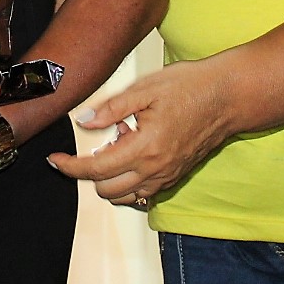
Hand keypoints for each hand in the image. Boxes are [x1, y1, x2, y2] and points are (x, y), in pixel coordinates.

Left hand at [47, 57, 236, 208]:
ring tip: (119, 143)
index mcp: (145, 147)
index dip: (69, 167)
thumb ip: (111, 108)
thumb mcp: (145, 88)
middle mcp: (156, 170)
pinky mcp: (176, 177)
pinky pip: (144, 193)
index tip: (55, 160)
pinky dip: (129, 181)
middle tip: (98, 140)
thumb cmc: (191, 86)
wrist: (228, 96)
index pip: (96, 169)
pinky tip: (135, 150)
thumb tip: (83, 121)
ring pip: (125, 197)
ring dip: (111, 178)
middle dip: (90, 171)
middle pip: (106, 191)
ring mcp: (168, 177)